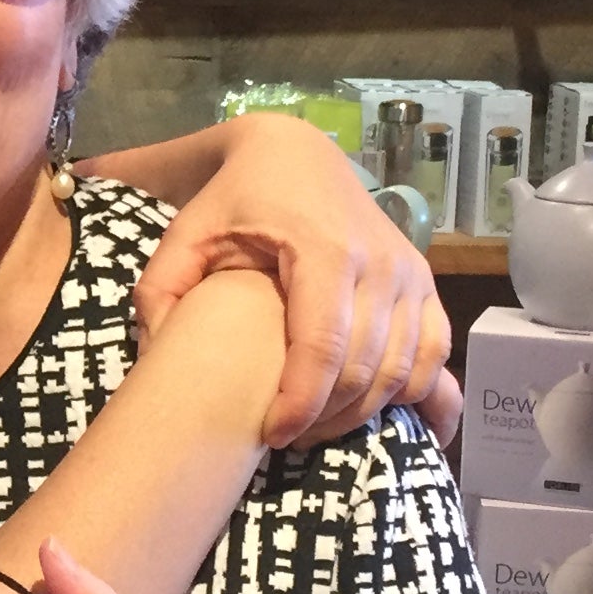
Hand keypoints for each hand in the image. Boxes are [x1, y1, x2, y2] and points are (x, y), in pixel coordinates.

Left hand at [133, 113, 453, 447]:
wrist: (294, 153)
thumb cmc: (236, 198)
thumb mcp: (186, 233)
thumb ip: (161, 288)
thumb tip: (157, 351)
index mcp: (324, 250)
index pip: (324, 347)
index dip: (302, 403)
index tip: (272, 434)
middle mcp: (380, 263)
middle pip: (367, 368)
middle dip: (328, 418)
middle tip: (288, 440)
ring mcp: (411, 273)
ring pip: (403, 369)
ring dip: (365, 412)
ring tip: (318, 428)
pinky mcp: (425, 283)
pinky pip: (435, 353)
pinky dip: (412, 391)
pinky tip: (377, 414)